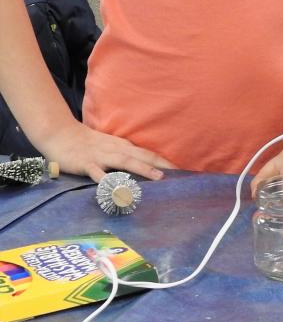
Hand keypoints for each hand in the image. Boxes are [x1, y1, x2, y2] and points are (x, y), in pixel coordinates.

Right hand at [39, 119, 174, 182]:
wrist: (61, 134)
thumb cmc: (89, 143)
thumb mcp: (111, 147)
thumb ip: (126, 155)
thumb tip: (146, 166)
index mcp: (123, 147)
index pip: (148, 154)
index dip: (165, 161)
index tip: (182, 170)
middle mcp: (116, 150)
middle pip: (142, 156)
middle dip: (162, 164)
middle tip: (179, 173)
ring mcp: (101, 156)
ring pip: (125, 162)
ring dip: (143, 169)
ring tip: (158, 178)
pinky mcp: (85, 163)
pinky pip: (96, 173)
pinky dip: (106, 179)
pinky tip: (114, 188)